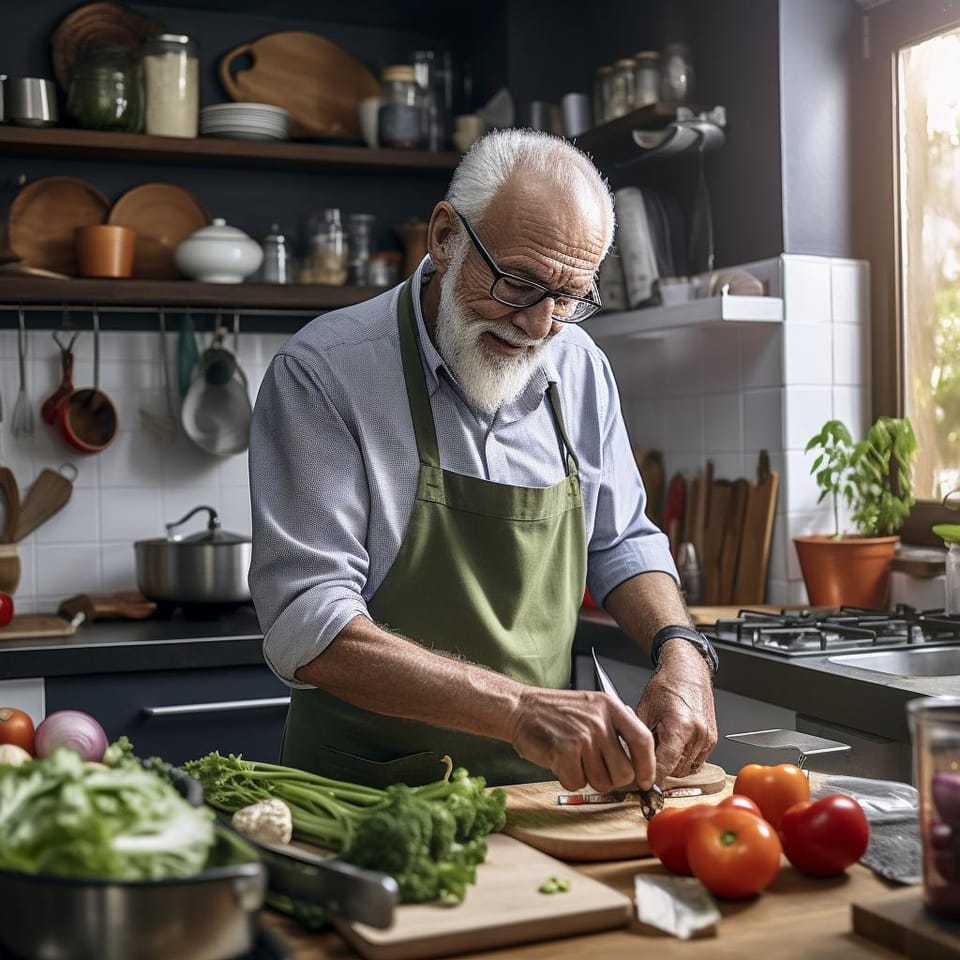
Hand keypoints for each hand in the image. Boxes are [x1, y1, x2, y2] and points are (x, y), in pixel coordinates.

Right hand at [509, 686, 655, 792]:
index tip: (645, 780)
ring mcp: (582, 737)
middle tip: (598, 771)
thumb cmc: (556, 711)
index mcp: (610, 707)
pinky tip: (561, 762)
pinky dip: (569, 779)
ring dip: (588, 779)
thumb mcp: (593, 707)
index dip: (648, 766)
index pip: (643, 740)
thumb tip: (641, 765)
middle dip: (614, 780)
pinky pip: (578, 784)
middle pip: (625, 772)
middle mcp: (599, 721)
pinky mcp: (563, 752)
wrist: (521, 708)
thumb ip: (617, 730)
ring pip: (602, 783)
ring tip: (575, 760)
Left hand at [636, 639, 716, 783]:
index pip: (665, 764)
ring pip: (686, 769)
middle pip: (676, 770)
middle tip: (645, 759)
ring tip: (661, 746)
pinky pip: (695, 761)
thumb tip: (628, 760)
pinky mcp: (712, 740)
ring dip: (672, 765)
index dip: (651, 777)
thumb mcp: (643, 710)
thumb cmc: (666, 685)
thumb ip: (638, 738)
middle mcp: (698, 734)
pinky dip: (683, 758)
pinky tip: (673, 744)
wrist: (688, 671)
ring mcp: (707, 738)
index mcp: (679, 726)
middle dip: (660, 768)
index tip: (640, 784)